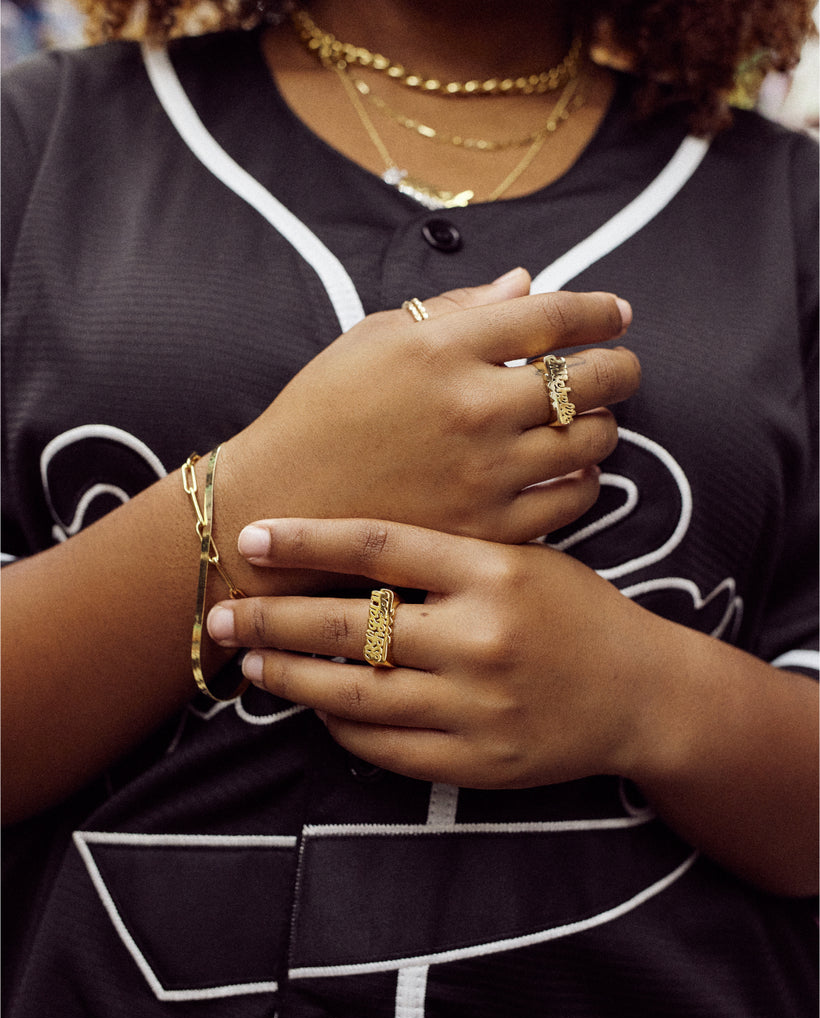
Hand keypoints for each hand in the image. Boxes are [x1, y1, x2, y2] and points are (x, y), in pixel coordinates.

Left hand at [208, 516, 653, 788]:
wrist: (640, 692)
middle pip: (350, 625)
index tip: (252, 537)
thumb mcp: (524, 559)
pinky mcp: (478, 762)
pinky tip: (315, 706)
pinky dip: (340, 725)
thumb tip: (343, 552)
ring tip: (248, 661)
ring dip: (290, 677)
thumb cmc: (575, 612)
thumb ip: (447, 555)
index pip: (378, 546)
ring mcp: (478, 706)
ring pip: (355, 694)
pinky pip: (385, 747)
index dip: (307, 540)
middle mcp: (481, 637)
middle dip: (272, 617)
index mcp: (493, 571)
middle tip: (219, 612)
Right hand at [220, 270, 640, 547]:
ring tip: (591, 420)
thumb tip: (527, 284)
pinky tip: (572, 469)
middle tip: (623, 369)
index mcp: (442, 348)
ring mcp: (483, 472)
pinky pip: (570, 500)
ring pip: (589, 442)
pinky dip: (584, 480)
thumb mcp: (373, 337)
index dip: (599, 310)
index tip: (618, 313)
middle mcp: (472, 407)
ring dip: (603, 425)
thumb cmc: (321, 411)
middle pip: (590, 379)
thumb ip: (456, 307)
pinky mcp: (485, 527)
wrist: (281, 502)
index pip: (553, 316)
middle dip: (622, 368)